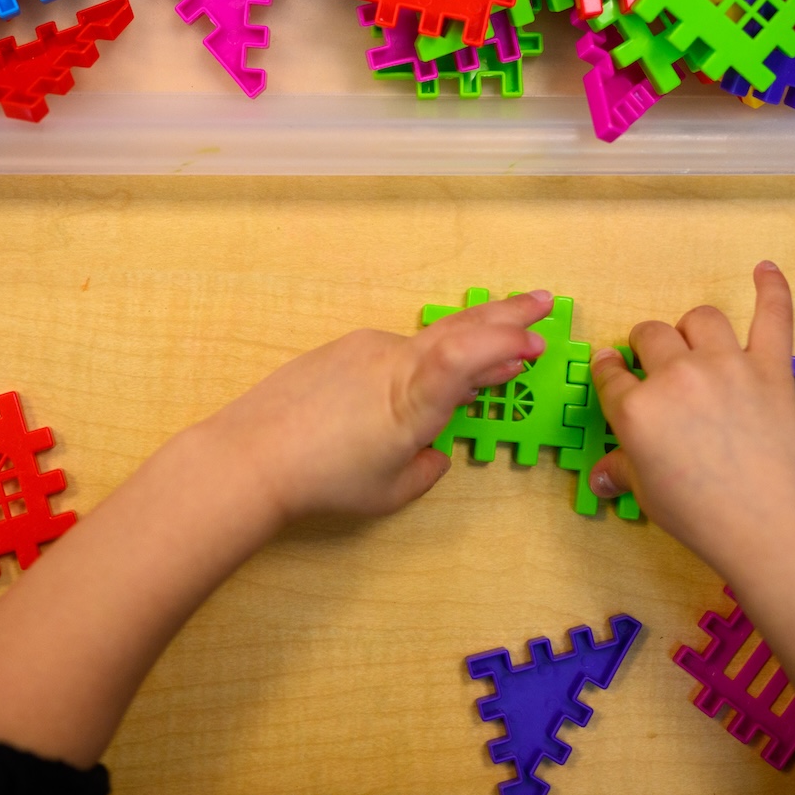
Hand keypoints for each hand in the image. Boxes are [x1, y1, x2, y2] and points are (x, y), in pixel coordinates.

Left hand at [190, 290, 554, 522]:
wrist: (250, 455)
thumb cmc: (322, 481)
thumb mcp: (391, 491)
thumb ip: (427, 468)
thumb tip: (438, 450)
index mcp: (413, 398)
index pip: (469, 355)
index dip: (505, 345)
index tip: (533, 344)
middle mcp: (395, 362)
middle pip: (461, 328)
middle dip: (508, 316)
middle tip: (543, 302)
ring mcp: (367, 348)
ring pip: (429, 339)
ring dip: (469, 335)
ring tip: (500, 333)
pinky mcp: (343, 348)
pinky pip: (395, 349)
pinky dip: (424, 354)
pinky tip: (423, 374)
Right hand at [588, 262, 794, 585]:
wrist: (773, 525)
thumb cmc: (703, 517)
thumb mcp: (648, 496)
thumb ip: (622, 471)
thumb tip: (599, 477)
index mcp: (636, 409)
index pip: (610, 375)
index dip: (609, 373)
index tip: (613, 372)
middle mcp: (677, 376)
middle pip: (650, 337)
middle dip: (646, 349)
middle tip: (655, 369)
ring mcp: (726, 365)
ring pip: (699, 319)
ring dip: (691, 329)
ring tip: (694, 345)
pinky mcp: (770, 367)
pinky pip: (772, 315)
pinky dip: (771, 289)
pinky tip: (766, 269)